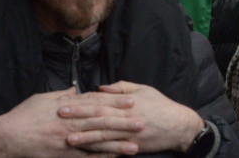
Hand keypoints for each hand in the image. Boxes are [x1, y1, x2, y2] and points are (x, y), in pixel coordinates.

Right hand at [0, 89, 137, 157]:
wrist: (6, 138)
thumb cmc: (23, 116)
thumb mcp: (43, 98)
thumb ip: (62, 95)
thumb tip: (75, 90)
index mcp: (67, 107)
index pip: (96, 102)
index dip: (115, 102)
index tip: (132, 100)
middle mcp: (70, 123)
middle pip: (102, 121)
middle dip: (123, 122)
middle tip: (142, 121)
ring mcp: (67, 141)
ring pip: (97, 141)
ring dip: (118, 143)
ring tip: (135, 144)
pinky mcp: (63, 156)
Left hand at [60, 81, 203, 153]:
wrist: (178, 126)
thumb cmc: (161, 105)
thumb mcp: (143, 89)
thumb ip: (121, 87)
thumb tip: (100, 88)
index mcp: (127, 102)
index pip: (100, 102)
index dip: (82, 102)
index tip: (66, 102)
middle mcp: (127, 117)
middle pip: (98, 117)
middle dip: (78, 117)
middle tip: (60, 116)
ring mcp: (129, 133)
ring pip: (104, 136)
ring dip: (85, 138)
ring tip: (68, 138)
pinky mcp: (133, 146)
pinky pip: (113, 150)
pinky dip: (99, 152)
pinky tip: (86, 153)